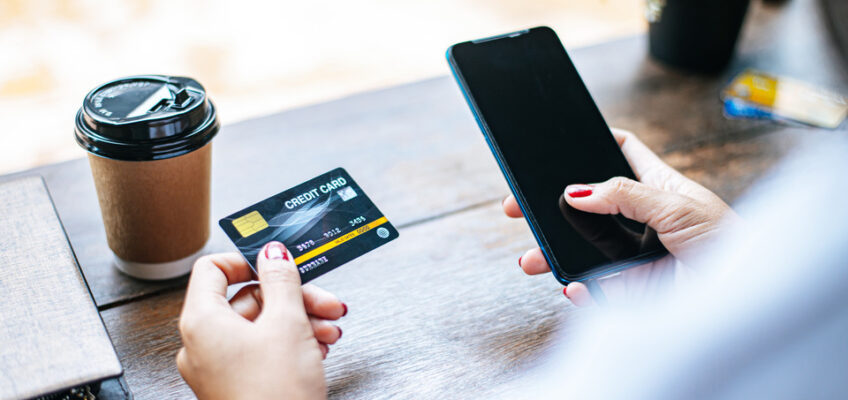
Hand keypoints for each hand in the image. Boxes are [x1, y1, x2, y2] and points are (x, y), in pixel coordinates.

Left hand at [177, 242, 346, 399]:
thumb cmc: (274, 395)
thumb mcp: (287, 323)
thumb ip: (281, 279)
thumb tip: (274, 253)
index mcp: (202, 322)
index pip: (213, 269)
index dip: (248, 260)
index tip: (278, 262)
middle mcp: (202, 344)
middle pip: (247, 299)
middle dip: (293, 297)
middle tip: (323, 300)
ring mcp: (219, 368)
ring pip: (260, 326)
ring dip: (300, 320)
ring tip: (329, 328)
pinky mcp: (237, 385)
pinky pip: (262, 351)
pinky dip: (290, 343)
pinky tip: (318, 347)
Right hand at [504, 129, 738, 305]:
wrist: (745, 298)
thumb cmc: (729, 241)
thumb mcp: (678, 205)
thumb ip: (626, 195)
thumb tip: (576, 191)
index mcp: (656, 188)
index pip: (622, 155)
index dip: (594, 143)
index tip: (562, 141)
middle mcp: (639, 220)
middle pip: (585, 207)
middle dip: (550, 207)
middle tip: (517, 208)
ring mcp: (632, 255)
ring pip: (580, 250)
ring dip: (552, 253)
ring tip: (530, 259)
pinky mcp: (631, 289)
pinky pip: (595, 289)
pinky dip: (580, 290)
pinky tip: (574, 287)